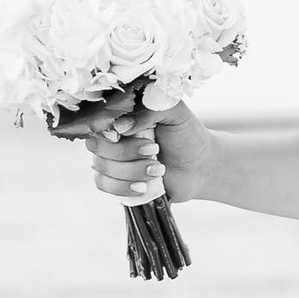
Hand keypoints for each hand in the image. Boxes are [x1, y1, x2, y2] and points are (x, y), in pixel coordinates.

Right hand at [55, 93, 212, 205]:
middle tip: (155, 150)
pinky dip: (122, 187)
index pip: (99, 122)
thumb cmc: (187, 135)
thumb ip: (149, 110)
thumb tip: (121, 126)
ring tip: (159, 169)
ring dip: (131, 171)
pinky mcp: (116, 181)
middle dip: (127, 152)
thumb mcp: (175, 112)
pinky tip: (143, 186)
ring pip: (101, 168)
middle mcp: (113, 137)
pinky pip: (103, 185)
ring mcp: (112, 160)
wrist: (200, 166)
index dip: (110, 131)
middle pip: (98, 147)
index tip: (128, 134)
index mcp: (123, 115)